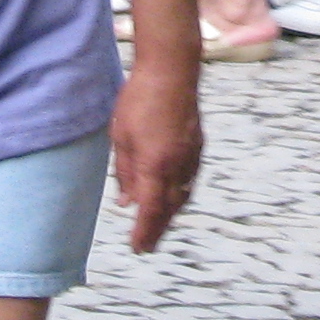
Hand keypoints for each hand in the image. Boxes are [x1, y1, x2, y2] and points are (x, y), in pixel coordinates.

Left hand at [109, 69, 202, 252]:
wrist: (172, 71)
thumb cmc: (139, 100)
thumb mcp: (121, 137)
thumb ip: (125, 173)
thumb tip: (126, 202)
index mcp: (155, 165)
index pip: (150, 210)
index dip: (144, 232)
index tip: (138, 248)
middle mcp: (177, 165)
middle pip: (169, 209)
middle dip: (158, 230)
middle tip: (147, 246)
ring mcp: (191, 156)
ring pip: (182, 196)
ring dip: (170, 215)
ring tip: (158, 226)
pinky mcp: (198, 146)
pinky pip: (189, 180)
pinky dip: (179, 195)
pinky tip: (172, 196)